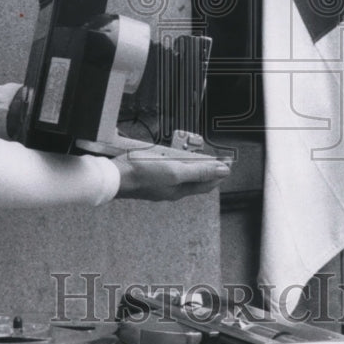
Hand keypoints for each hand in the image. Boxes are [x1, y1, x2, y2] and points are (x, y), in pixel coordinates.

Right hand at [113, 146, 229, 200]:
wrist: (114, 177)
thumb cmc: (142, 175)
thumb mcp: (175, 171)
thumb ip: (199, 171)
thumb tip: (223, 171)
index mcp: (180, 190)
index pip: (207, 183)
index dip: (220, 173)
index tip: (229, 161)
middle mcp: (171, 189)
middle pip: (196, 179)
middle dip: (207, 167)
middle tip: (216, 156)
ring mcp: (160, 184)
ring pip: (182, 174)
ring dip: (191, 163)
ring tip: (197, 153)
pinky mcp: (150, 176)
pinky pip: (169, 169)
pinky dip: (176, 161)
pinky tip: (173, 154)